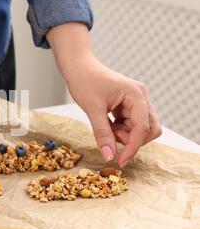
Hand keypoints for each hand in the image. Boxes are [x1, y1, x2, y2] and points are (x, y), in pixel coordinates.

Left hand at [47, 23, 161, 166]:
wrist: (77, 67)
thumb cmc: (84, 81)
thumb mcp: (92, 109)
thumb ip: (102, 133)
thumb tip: (109, 156)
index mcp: (137, 95)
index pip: (143, 128)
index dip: (133, 147)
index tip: (121, 161)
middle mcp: (141, 98)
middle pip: (149, 129)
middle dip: (132, 139)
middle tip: (111, 137)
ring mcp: (135, 101)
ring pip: (139, 128)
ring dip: (124, 134)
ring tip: (106, 127)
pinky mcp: (127, 105)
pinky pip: (130, 124)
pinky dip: (119, 129)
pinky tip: (107, 124)